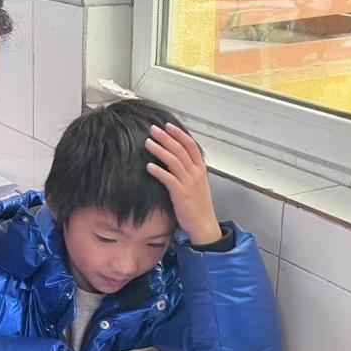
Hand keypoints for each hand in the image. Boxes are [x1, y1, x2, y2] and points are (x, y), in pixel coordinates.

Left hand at [145, 123, 222, 244]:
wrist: (203, 224)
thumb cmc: (198, 205)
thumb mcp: (198, 184)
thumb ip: (190, 171)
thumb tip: (178, 159)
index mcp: (200, 169)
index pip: (191, 145)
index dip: (179, 134)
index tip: (168, 125)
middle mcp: (195, 173)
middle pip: (180, 149)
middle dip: (166, 137)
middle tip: (153, 129)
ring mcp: (188, 183)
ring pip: (174, 161)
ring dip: (160, 150)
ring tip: (148, 142)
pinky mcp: (181, 194)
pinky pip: (168, 178)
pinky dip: (158, 171)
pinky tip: (148, 166)